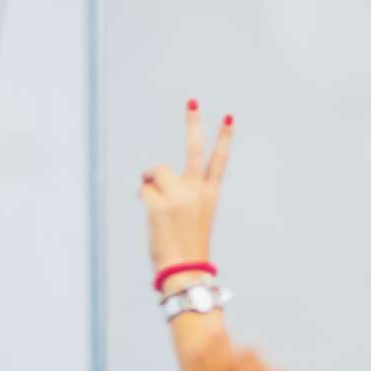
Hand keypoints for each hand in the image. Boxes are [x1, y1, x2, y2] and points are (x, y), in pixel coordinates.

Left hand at [142, 101, 233, 287]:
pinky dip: (142, 198)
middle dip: (193, 123)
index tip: (228, 117)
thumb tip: (148, 180)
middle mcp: (197, 191)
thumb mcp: (192, 217)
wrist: (185, 270)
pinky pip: (143, 190)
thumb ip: (179, 194)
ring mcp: (179, 196)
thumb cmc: (186, 246)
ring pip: (156, 171)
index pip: (219, 161)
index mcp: (210, 195)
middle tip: (192, 101)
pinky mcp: (159, 204)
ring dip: (149, 181)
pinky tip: (151, 214)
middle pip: (194, 149)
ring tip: (154, 200)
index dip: (224, 138)